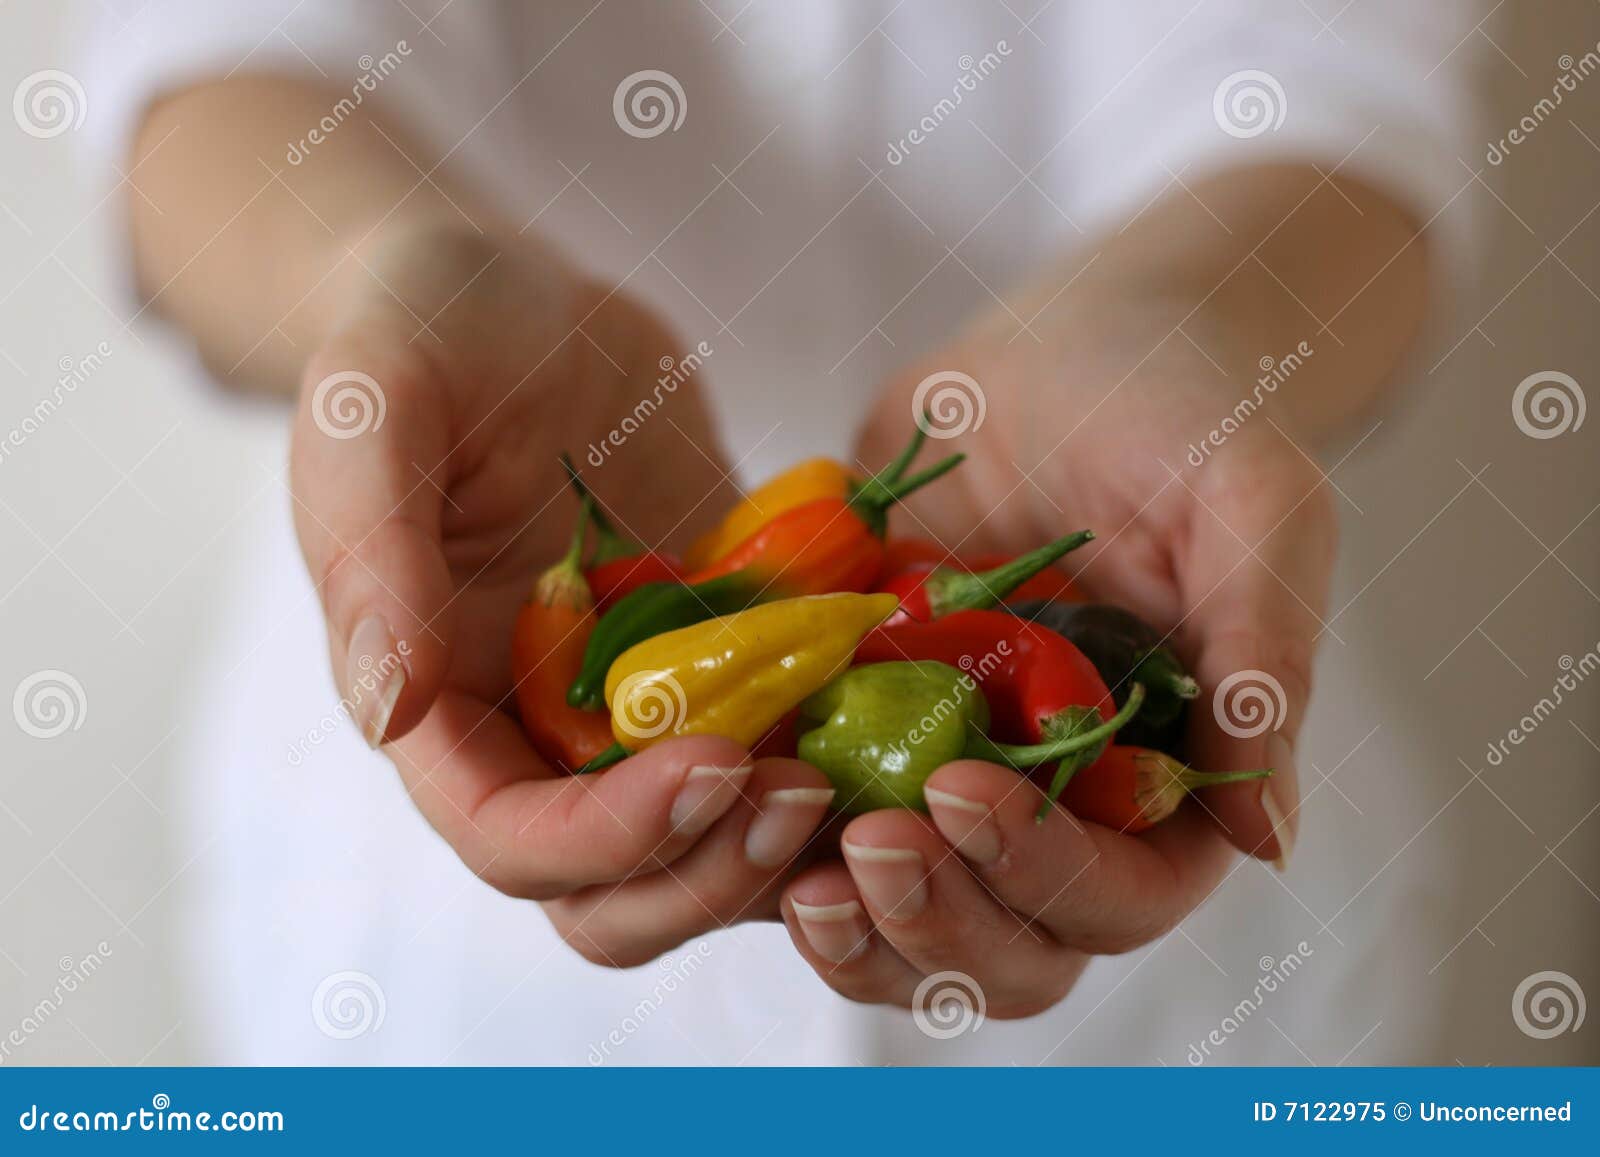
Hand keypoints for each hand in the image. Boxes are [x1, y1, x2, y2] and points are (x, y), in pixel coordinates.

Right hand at [289, 223, 834, 965]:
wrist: (517, 299)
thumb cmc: (423, 333)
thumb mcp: (377, 410)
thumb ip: (369, 554)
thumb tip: (389, 709)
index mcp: (443, 705)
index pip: (513, 842)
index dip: (610, 836)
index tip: (714, 760)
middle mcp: (541, 732)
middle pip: (621, 889)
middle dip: (714, 870)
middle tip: (808, 789)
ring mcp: (643, 704)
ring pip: (716, 846)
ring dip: (792, 843)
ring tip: (877, 769)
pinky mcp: (726, 657)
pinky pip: (788, 747)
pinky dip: (847, 757)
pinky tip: (911, 704)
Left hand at [779, 267, 1334, 1015]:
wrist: (1062, 352)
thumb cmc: (1178, 414)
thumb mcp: (1252, 508)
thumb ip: (1263, 657)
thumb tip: (1267, 840)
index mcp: (1165, 784)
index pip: (1120, 896)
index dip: (1045, 873)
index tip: (964, 791)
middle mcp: (1060, 806)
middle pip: (1008, 944)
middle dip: (937, 920)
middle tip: (866, 842)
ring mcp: (952, 777)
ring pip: (904, 919)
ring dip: (850, 920)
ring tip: (780, 856)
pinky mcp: (864, 736)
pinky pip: (813, 829)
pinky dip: (765, 838)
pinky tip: (719, 789)